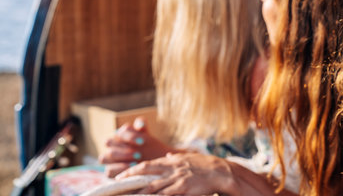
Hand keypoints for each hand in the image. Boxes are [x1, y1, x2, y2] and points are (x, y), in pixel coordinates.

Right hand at [98, 117, 177, 176]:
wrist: (151, 162)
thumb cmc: (148, 147)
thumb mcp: (147, 135)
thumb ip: (143, 126)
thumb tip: (140, 124)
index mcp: (120, 134)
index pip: (120, 132)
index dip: (130, 136)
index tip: (142, 141)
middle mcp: (111, 145)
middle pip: (108, 143)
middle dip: (124, 149)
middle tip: (138, 154)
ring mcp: (108, 159)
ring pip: (104, 157)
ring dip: (120, 158)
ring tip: (135, 162)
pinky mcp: (110, 171)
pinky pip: (108, 171)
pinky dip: (118, 169)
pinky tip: (130, 168)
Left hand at [115, 152, 238, 194]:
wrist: (220, 171)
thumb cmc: (205, 166)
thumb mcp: (188, 158)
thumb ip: (175, 158)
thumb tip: (166, 155)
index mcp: (172, 161)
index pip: (148, 165)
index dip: (133, 170)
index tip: (121, 175)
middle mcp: (172, 168)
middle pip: (146, 173)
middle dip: (130, 178)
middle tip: (118, 184)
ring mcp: (177, 178)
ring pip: (153, 186)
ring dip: (139, 192)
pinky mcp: (183, 187)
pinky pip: (165, 194)